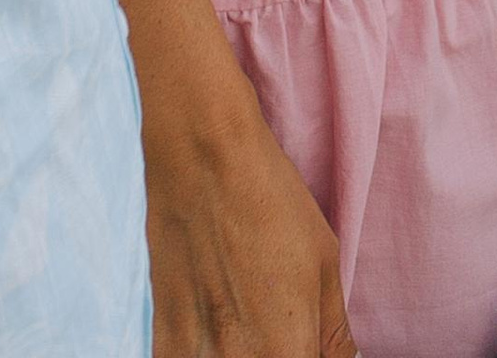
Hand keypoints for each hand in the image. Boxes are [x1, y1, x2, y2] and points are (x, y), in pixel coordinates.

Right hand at [146, 95, 355, 357]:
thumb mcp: (325, 268)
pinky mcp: (163, 344)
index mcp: (285, 354)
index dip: (309, 352)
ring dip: (245, 350)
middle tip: (278, 318)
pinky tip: (217, 323)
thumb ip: (333, 337)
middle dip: (283, 350)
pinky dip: (208, 350)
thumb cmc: (271, 204)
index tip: (308, 340)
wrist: (201, 157)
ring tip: (245, 314)